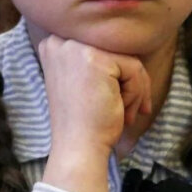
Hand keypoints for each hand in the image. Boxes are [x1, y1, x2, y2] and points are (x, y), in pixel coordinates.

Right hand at [37, 34, 151, 191]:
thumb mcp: (82, 80)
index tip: (120, 98)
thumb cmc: (84, 121)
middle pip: (114, 51)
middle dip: (130, 81)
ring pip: (127, 60)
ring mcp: (76, 49)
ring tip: (127, 114)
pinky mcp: (96, 60)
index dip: (116, 73)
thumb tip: (129, 48)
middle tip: (130, 110)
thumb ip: (95, 60)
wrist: (78, 149)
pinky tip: (124, 113)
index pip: (102, 48)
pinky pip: (133, 69)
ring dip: (135, 90)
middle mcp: (60, 42)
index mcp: (54, 45)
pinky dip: (137, 94)